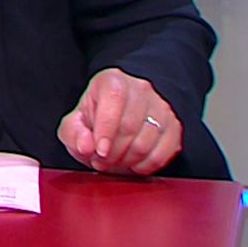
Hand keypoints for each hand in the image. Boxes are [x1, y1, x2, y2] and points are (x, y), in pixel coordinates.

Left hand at [58, 68, 181, 175]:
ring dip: (127, 160)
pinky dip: (145, 165)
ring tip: (114, 162)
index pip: (114, 100)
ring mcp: (161, 107)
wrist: (119, 118)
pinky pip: (163, 153)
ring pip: (147, 142)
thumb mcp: (74, 124)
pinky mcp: (174, 127)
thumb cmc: (95, 119)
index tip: (99, 151)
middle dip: (113, 152)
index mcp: (112, 81)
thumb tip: (86, 146)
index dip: (106, 130)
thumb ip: (73, 133)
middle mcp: (140, 89)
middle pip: (130, 126)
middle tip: (101, 162)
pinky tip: (132, 164)